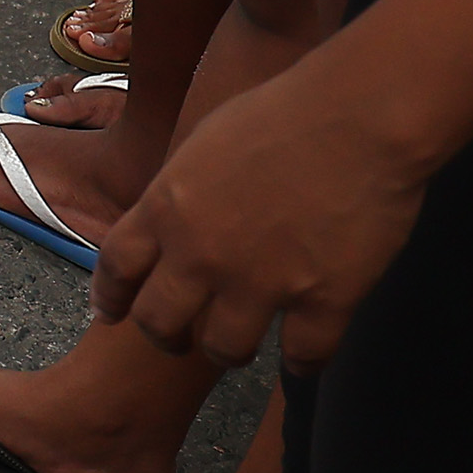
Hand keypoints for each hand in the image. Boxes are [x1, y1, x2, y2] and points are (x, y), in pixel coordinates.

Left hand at [97, 36, 431, 370]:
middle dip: (166, 337)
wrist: (360, 113)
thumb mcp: (203, 141)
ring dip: (230, 351)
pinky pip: (304, 357)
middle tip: (182, 339)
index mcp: (168, 207)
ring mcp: (262, 282)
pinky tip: (305, 358)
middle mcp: (202, 253)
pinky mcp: (323, 300)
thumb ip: (181, 188)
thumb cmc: (287, 109)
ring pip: (225, 349)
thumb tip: (172, 215)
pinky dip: (303, 364)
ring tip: (242, 345)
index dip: (111, 297)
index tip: (112, 313)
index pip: (117, 268)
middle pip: (158, 322)